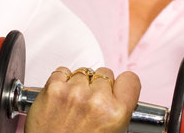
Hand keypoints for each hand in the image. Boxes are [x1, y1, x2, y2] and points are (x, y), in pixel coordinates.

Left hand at [24, 67, 140, 132]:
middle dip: (99, 86)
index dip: (123, 85)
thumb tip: (120, 96)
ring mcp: (73, 92)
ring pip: (83, 72)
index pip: (130, 80)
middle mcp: (96, 99)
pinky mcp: (53, 88)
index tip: (118, 88)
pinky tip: (62, 98)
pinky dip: (62, 81)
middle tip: (91, 104)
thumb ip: (118, 111)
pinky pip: (62, 72)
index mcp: (115, 113)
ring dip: (79, 84)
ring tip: (74, 104)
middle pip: (104, 73)